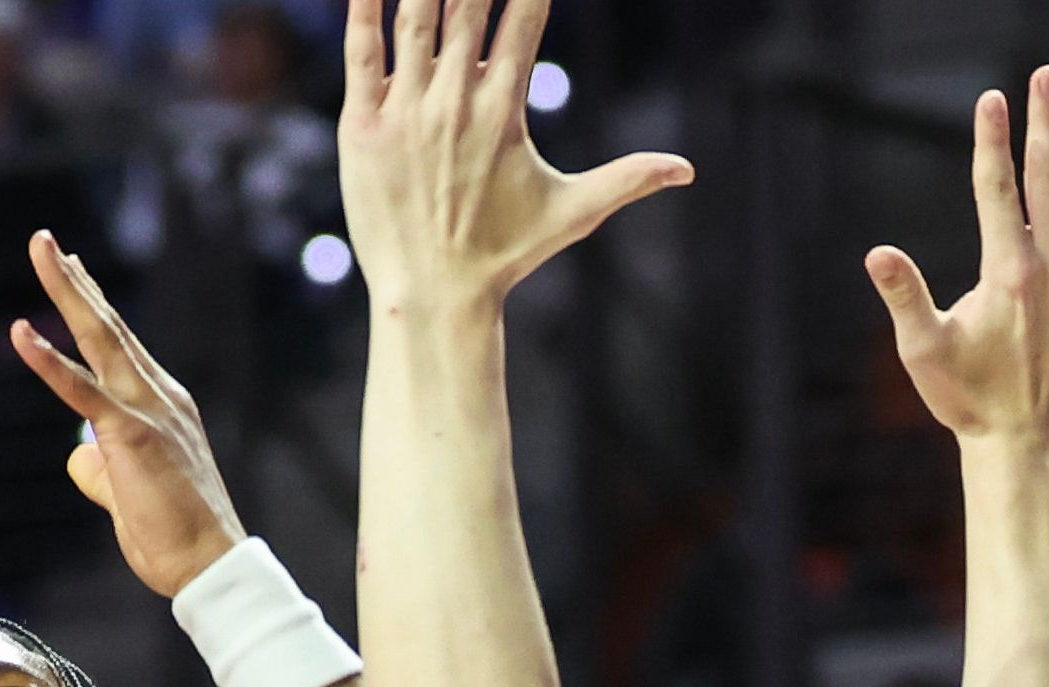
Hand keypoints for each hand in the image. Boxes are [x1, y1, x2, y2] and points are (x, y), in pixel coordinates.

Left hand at [10, 233, 243, 597]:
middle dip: (74, 280)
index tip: (73, 268)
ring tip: (42, 249)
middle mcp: (159, 396)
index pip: (121, 345)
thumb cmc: (173, 536)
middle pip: (108, 326)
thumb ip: (100, 469)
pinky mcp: (132, 435)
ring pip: (99, 338)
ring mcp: (148, 410)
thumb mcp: (126, 495)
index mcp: (162, 406)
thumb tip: (78, 455)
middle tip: (46, 241)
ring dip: (67, 290)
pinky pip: (82, 390)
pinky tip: (20, 331)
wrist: (209, 564)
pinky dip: (48, 360)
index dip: (93, 304)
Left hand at [336, 0, 689, 311]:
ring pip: (413, 17)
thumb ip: (628, 179)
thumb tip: (688, 170)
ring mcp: (406, 110)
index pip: (522, 20)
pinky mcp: (363, 125)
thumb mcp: (574, 213)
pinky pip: (361, 52)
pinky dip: (361, 10)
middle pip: (467, 6)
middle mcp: (456, 100)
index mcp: (505, 109)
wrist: (433, 296)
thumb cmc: (504, 254)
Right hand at [869, 69, 1048, 444]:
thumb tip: (878, 254)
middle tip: (1046, 75)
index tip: (991, 99)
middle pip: (1048, 179)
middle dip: (1045, 123)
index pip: (996, 191)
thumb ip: (906, 298)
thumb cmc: (968, 398)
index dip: (991, 141)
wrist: (1027, 441)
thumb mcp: (924, 351)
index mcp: (1006, 273)